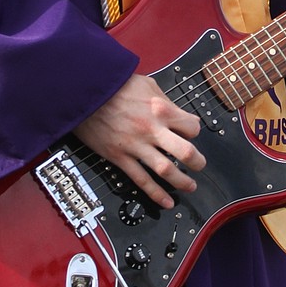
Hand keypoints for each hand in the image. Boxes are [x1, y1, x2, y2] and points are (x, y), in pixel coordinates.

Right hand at [74, 72, 205, 209]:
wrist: (85, 91)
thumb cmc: (114, 85)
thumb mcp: (147, 84)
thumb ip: (165, 100)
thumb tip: (178, 111)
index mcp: (161, 110)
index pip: (191, 127)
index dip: (194, 131)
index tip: (191, 134)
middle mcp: (152, 130)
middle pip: (185, 152)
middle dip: (197, 162)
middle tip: (200, 165)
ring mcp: (136, 145)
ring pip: (166, 170)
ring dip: (181, 182)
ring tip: (189, 186)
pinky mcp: (120, 157)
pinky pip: (141, 180)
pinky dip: (155, 194)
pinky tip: (166, 202)